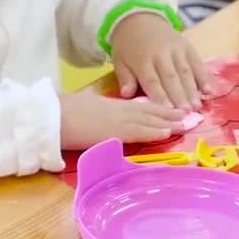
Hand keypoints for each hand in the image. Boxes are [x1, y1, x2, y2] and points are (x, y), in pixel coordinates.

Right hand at [59, 91, 187, 149]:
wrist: (50, 115)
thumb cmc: (61, 112)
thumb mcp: (85, 108)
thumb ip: (99, 113)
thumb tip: (105, 119)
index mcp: (110, 105)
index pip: (139, 106)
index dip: (158, 108)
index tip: (173, 110)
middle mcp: (117, 110)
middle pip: (149, 111)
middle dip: (169, 113)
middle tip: (188, 115)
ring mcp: (116, 121)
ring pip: (148, 120)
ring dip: (168, 122)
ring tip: (185, 124)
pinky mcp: (112, 132)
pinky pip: (137, 131)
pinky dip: (153, 131)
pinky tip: (167, 132)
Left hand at [110, 13, 213, 109]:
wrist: (139, 17)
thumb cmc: (128, 45)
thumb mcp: (119, 60)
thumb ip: (125, 78)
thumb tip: (126, 95)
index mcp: (142, 60)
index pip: (152, 81)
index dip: (161, 97)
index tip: (168, 112)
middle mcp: (161, 54)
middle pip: (171, 78)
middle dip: (179, 97)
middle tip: (186, 114)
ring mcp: (176, 49)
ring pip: (186, 71)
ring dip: (192, 90)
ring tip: (197, 107)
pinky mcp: (187, 46)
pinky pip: (197, 62)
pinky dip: (204, 77)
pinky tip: (209, 91)